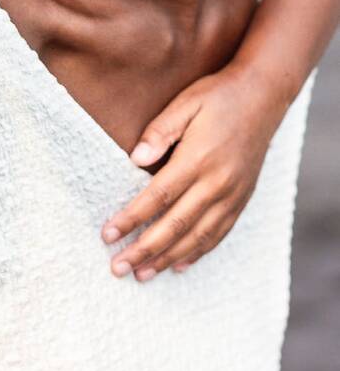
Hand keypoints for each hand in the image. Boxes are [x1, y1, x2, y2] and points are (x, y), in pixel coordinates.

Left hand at [100, 68, 282, 280]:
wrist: (263, 96)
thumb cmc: (217, 97)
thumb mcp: (185, 103)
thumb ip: (160, 131)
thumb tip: (135, 159)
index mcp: (198, 159)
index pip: (157, 197)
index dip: (131, 218)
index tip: (108, 234)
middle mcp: (217, 183)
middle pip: (175, 225)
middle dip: (143, 250)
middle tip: (118, 267)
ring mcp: (232, 195)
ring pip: (197, 236)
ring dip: (167, 258)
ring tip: (142, 274)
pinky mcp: (242, 199)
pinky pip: (219, 233)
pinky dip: (198, 252)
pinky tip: (179, 264)